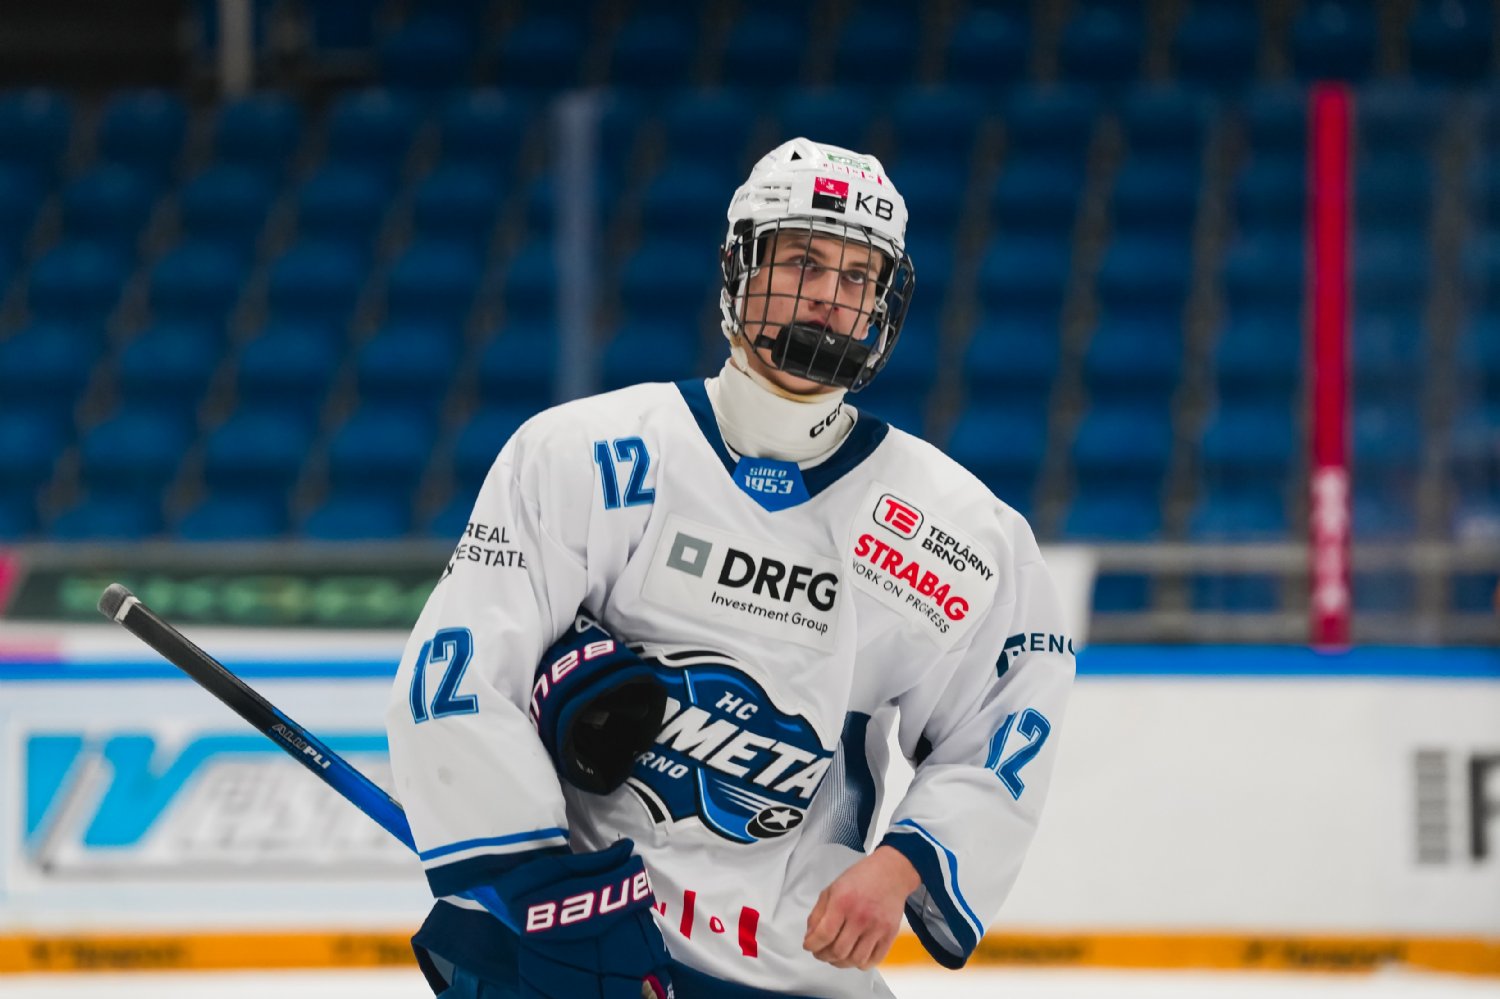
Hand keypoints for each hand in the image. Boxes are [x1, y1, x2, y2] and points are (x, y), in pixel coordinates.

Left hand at [802, 845, 920, 969]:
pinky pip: (874, 960)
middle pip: (838, 951)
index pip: (823, 935)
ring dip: (841, 963)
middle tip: (820, 952)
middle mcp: (860, 916)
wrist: (891, 873)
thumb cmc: (861, 878)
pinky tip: (854, 956)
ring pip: (855, 960)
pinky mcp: (890, 934)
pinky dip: (861, 963)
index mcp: (842, 902)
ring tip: (836, 956)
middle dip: (823, 956)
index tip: (809, 946)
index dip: (812, 945)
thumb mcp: (832, 889)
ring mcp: (877, 927)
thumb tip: (811, 937)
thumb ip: (818, 913)